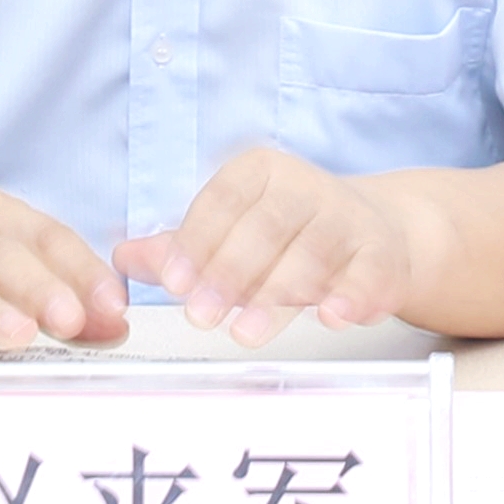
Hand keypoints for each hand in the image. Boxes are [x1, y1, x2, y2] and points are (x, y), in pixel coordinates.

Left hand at [113, 148, 422, 348]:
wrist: (375, 231)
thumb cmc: (289, 233)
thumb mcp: (233, 231)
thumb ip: (181, 248)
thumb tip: (122, 260)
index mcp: (260, 172)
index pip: (223, 200)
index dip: (197, 240)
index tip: (174, 281)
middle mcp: (305, 186)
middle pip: (266, 226)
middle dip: (231, 273)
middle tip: (202, 315)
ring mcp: (347, 217)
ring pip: (312, 253)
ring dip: (279, 294)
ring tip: (248, 331)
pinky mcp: (381, 253)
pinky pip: (367, 272)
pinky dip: (351, 294)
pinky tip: (332, 316)